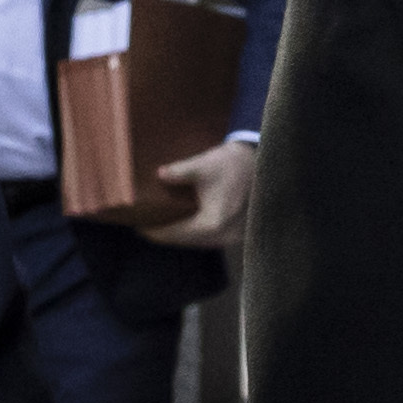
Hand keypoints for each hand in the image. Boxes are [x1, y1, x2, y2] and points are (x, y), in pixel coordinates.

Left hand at [140, 138, 256, 247]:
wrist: (264, 161)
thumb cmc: (232, 164)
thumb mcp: (204, 165)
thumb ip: (179, 172)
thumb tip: (157, 175)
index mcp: (212, 224)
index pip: (174, 234)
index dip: (154, 231)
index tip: (138, 226)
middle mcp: (222, 237)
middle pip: (185, 241)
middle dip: (166, 234)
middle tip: (147, 225)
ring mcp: (231, 238)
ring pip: (197, 241)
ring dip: (181, 234)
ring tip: (163, 224)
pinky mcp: (237, 233)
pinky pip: (209, 237)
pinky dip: (195, 232)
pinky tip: (186, 222)